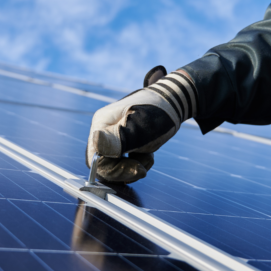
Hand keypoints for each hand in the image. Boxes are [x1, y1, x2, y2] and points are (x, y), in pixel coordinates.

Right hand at [86, 66, 197, 182]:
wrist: (173, 100)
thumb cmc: (157, 112)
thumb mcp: (140, 128)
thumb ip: (119, 138)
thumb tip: (97, 143)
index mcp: (101, 124)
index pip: (97, 159)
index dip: (115, 171)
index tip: (138, 170)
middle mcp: (102, 131)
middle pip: (105, 164)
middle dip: (127, 169)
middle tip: (146, 164)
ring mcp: (112, 136)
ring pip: (116, 165)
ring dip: (134, 165)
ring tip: (149, 154)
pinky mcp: (123, 142)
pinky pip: (125, 162)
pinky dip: (138, 162)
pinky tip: (148, 154)